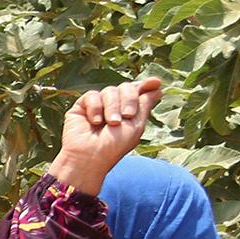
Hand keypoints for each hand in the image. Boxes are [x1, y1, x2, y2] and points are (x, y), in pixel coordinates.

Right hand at [48, 77, 160, 193]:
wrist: (90, 156)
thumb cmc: (114, 147)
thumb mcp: (136, 126)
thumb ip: (145, 104)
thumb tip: (157, 88)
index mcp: (129, 112)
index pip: (139, 92)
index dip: (147, 85)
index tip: (156, 82)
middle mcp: (114, 107)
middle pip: (126, 87)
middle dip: (129, 99)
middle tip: (127, 116)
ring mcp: (98, 106)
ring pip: (110, 90)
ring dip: (112, 107)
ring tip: (110, 124)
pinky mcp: (82, 107)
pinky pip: (92, 95)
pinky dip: (95, 108)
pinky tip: (94, 122)